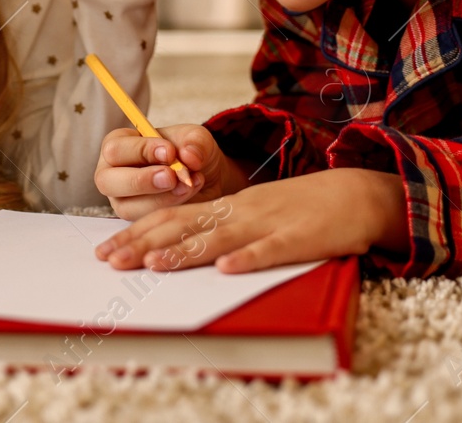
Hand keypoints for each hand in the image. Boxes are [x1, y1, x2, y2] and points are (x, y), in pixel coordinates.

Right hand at [93, 124, 246, 219]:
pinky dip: (169, 209)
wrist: (204, 176)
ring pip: (127, 207)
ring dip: (160, 198)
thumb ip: (195, 141)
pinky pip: (145, 221)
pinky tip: (189, 194)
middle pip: (107, 181)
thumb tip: (190, 156)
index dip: (141, 151)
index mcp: (118, 144)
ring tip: (188, 185)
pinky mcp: (135, 220)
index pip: (116, 149)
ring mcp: (121, 200)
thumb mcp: (196, 138)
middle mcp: (112, 173)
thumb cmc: (189, 151)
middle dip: (140, 180)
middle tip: (171, 177)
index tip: (170, 152)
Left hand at [93, 168, 405, 273]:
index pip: (174, 217)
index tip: (106, 249)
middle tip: (110, 260)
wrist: (355, 194)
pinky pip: (271, 250)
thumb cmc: (302, 208)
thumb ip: (221, 226)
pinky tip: (227, 268)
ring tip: (154, 265)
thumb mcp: (255, 212)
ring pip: (221, 236)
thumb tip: (180, 248)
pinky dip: (248, 258)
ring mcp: (269, 222)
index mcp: (229, 206)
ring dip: (186, 251)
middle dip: (145, 244)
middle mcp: (242, 211)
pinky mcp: (299, 237)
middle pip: (186, 225)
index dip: (139, 233)